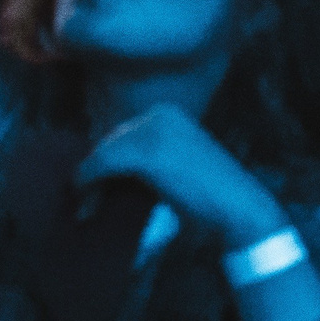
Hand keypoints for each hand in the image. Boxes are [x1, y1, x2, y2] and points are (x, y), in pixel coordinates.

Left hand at [73, 103, 287, 247]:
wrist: (239, 206)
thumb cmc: (213, 195)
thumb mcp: (180, 167)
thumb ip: (151, 164)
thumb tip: (109, 177)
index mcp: (170, 114)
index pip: (124, 133)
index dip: (106, 158)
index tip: (91, 179)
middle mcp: (160, 114)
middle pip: (112, 140)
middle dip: (97, 166)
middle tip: (82, 191)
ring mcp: (153, 130)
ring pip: (105, 151)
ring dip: (89, 175)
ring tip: (80, 199)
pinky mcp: (145, 151)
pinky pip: (103, 163)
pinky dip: (88, 179)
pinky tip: (80, 193)